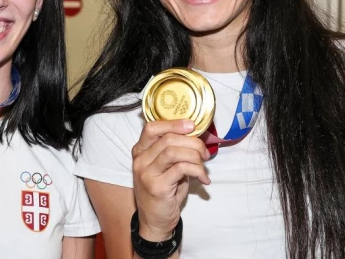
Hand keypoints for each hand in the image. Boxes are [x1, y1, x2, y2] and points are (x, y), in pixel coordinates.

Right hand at [132, 119, 209, 241]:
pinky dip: (197, 171)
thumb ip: (173, 150)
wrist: (154, 221)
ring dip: (195, 156)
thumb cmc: (163, 191)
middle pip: (168, 138)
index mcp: (140, 151)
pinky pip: (181, 169)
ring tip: (203, 166)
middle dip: (192, 142)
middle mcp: (140, 160)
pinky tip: (203, 179)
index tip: (192, 126)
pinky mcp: (157, 187)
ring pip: (174, 152)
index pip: (152, 127)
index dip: (174, 123)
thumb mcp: (164, 167)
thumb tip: (195, 136)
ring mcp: (146, 173)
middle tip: (204, 152)